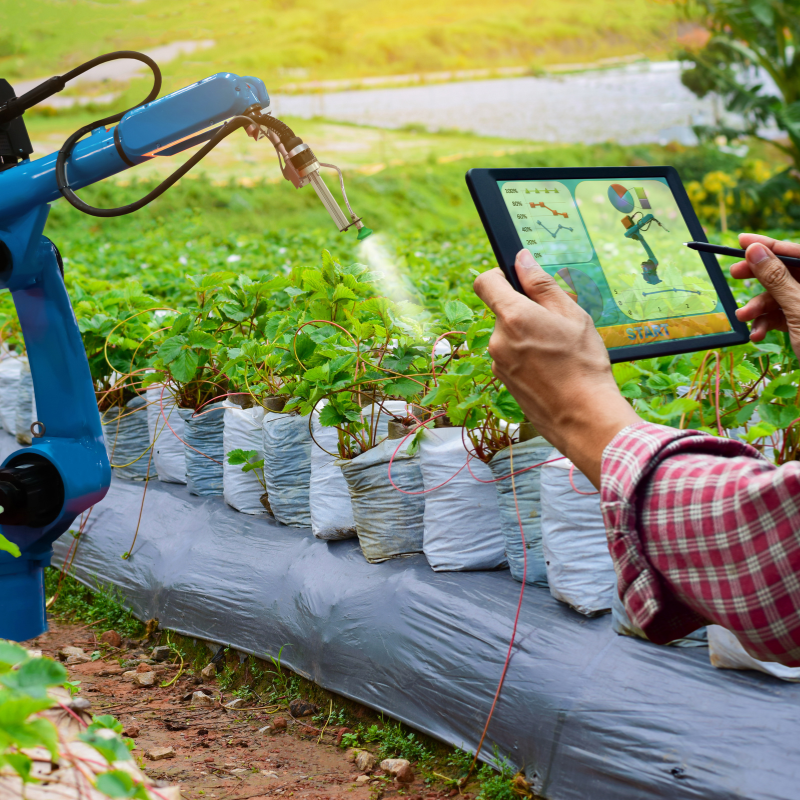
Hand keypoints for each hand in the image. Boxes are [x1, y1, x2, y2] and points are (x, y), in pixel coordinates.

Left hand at [473, 250, 638, 486]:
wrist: (583, 417)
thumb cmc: (583, 365)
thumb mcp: (571, 315)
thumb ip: (542, 285)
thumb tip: (522, 259)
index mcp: (513, 317)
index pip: (485, 282)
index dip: (499, 275)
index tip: (516, 280)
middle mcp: (498, 339)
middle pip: (502, 311)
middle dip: (525, 312)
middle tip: (556, 325)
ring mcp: (498, 363)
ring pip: (509, 336)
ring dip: (527, 336)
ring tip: (557, 351)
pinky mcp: (502, 381)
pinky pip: (511, 357)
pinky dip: (527, 357)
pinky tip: (551, 369)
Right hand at [732, 234, 799, 358]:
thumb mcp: (797, 307)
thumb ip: (776, 278)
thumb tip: (755, 251)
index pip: (795, 252)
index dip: (768, 246)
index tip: (742, 241)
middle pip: (785, 272)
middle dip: (758, 277)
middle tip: (734, 274)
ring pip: (779, 296)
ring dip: (758, 307)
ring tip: (743, 317)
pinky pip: (780, 315)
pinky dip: (766, 324)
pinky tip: (758, 334)